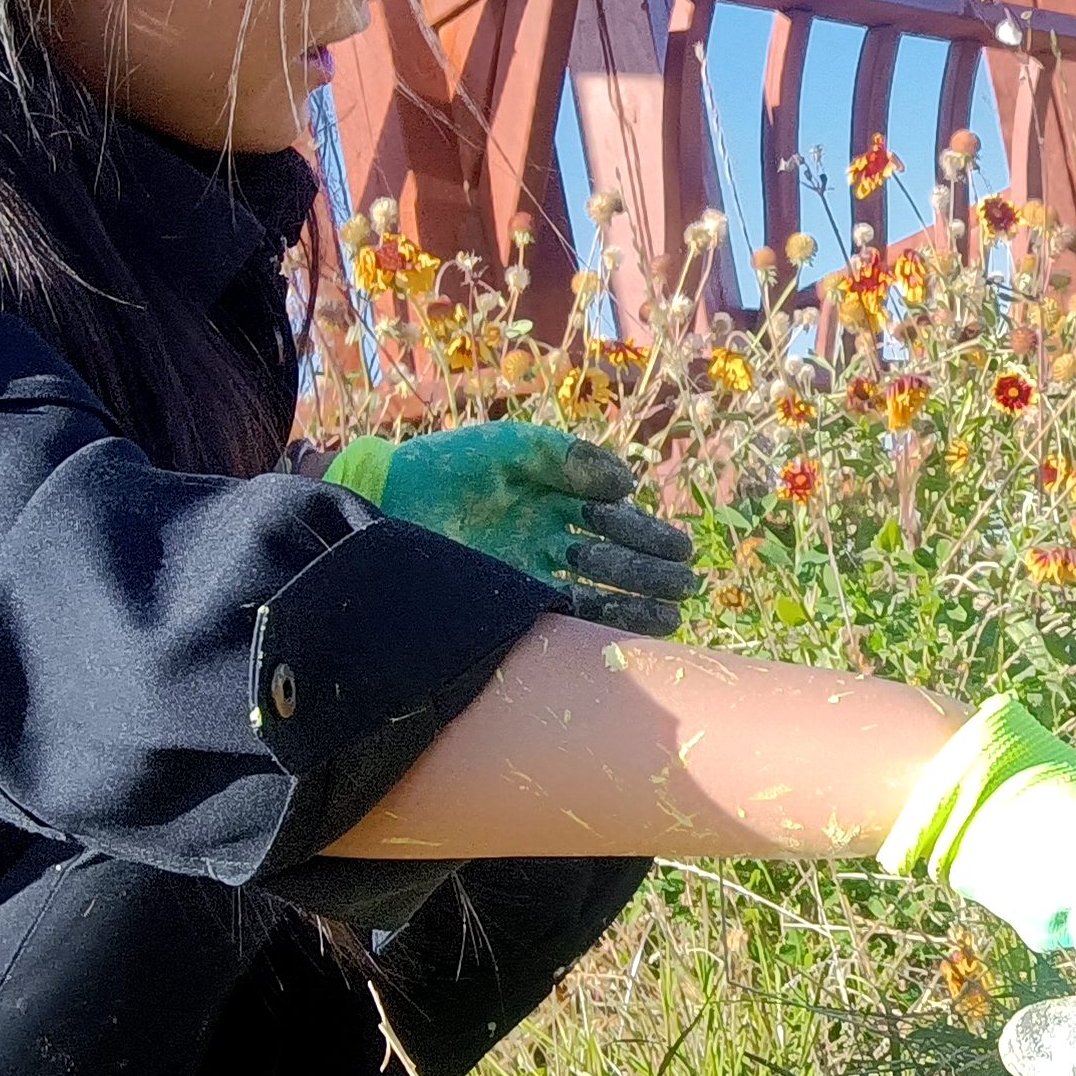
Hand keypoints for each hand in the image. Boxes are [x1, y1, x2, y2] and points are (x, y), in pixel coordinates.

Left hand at [330, 423, 700, 635]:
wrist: (387, 500)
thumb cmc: (446, 466)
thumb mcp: (510, 446)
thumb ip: (568, 456)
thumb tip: (629, 483)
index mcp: (555, 497)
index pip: (613, 518)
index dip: (646, 530)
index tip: (677, 545)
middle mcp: (549, 536)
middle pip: (613, 556)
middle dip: (653, 569)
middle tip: (688, 580)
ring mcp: (531, 570)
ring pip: (597, 588)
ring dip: (637, 601)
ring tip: (674, 612)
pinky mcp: (511, 598)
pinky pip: (565, 612)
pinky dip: (600, 621)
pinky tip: (633, 629)